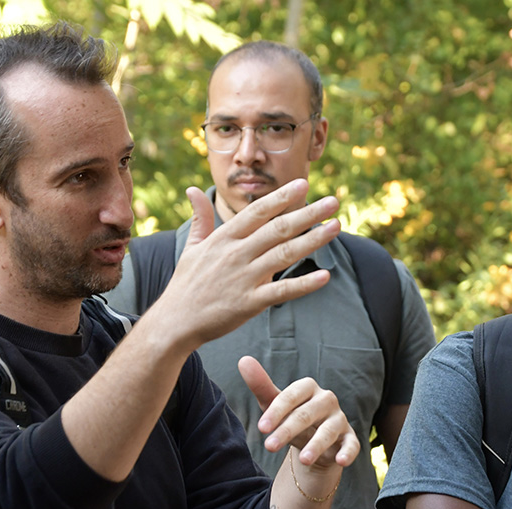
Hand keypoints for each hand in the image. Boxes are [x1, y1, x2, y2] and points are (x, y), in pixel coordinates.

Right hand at [146, 179, 340, 350]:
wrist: (175, 322)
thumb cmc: (186, 283)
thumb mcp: (191, 246)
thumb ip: (200, 217)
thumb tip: (193, 189)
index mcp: (224, 238)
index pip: (258, 212)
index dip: (282, 197)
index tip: (304, 184)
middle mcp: (236, 254)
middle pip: (278, 229)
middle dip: (308, 214)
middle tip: (333, 201)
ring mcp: (244, 278)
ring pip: (284, 254)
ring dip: (313, 240)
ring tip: (336, 227)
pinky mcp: (250, 303)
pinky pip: (282, 292)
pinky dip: (304, 284)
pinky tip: (325, 276)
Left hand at [238, 356, 358, 468]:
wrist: (312, 442)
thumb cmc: (291, 417)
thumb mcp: (274, 404)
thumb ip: (260, 385)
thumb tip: (243, 360)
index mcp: (308, 388)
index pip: (291, 396)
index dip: (276, 412)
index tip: (261, 428)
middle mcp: (327, 400)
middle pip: (306, 414)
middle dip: (287, 430)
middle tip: (269, 447)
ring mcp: (340, 419)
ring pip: (328, 431)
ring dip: (316, 445)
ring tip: (303, 460)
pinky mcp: (349, 438)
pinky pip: (351, 444)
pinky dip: (348, 452)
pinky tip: (341, 461)